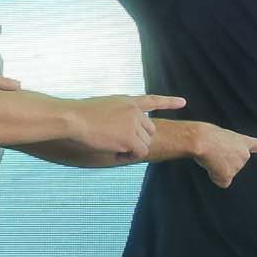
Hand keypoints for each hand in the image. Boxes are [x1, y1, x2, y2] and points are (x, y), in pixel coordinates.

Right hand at [70, 92, 185, 159]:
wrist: (73, 118)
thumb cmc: (78, 114)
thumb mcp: (102, 107)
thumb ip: (116, 114)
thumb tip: (119, 127)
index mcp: (128, 101)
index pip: (153, 100)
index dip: (169, 102)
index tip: (183, 102)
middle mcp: (135, 111)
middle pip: (150, 130)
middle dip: (139, 139)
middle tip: (121, 144)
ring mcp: (134, 124)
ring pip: (145, 143)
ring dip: (133, 149)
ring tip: (113, 146)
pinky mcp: (131, 138)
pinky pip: (139, 153)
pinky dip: (130, 156)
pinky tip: (116, 152)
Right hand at [189, 122, 256, 188]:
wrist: (202, 140)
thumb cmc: (206, 136)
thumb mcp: (220, 140)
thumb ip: (226, 154)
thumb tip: (223, 173)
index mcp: (243, 141)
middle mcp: (245, 154)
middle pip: (233, 164)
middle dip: (222, 161)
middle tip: (214, 151)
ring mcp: (238, 166)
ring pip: (224, 172)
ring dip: (216, 166)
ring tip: (210, 155)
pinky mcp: (229, 175)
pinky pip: (221, 181)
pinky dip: (215, 177)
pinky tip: (211, 167)